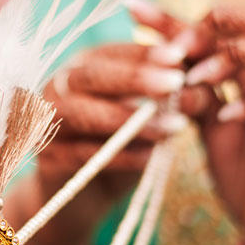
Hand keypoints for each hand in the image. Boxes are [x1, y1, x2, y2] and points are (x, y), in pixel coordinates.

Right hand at [29, 19, 183, 238]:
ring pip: (81, 113)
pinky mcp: (46, 158)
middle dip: (134, 77)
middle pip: (89, 75)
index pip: (111, 52)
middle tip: (176, 84)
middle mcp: (56, 88)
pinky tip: (151, 157)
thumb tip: (199, 62)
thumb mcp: (150, 108)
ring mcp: (45, 123)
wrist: (92, 192)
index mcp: (81, 67)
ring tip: (174, 128)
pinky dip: (120, 155)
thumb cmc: (128, 140)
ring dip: (129, 120)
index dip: (144, 53)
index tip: (179, 57)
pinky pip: (82, 154)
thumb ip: (171, 82)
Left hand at [139, 3, 244, 244]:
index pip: (221, 25)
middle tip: (179, 50)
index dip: (178, 17)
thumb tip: (145, 53)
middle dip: (221, 27)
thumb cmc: (241, 162)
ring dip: (241, 58)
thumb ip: (183, 85)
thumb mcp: (204, 118)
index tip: (132, 9)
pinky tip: (228, 115)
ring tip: (199, 78)